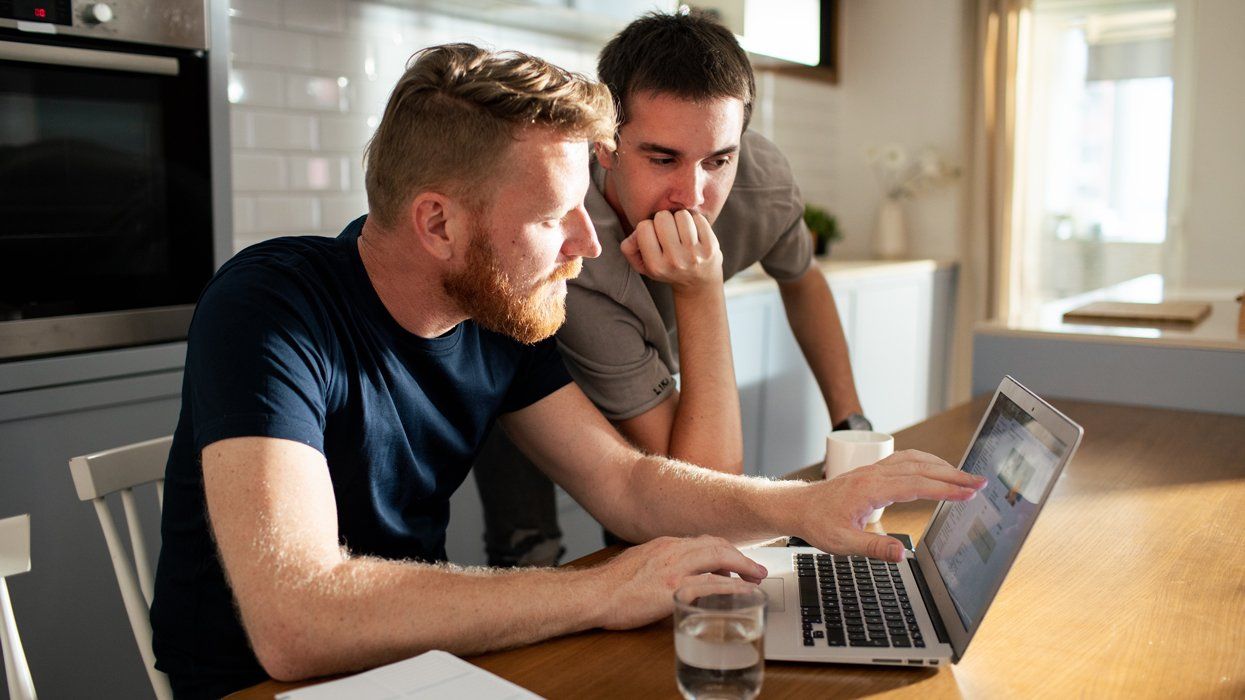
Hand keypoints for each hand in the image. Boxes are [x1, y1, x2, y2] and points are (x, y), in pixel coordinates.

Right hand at [593, 535, 766, 629]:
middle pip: (717, 545)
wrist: (594, 594)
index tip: (734, 560)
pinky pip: (713, 585)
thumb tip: (669, 576)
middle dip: (740, 556)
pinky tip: (745, 592)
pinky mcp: (675, 589)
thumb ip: (657, 565)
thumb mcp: (637, 563)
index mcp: (664, 545)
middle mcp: (673, 550)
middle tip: (756, 569)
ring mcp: (675, 569)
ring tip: (756, 578)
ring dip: (743, 568)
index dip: (723, 550)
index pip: (702, 541)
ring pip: (719, 558)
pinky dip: (734, 587)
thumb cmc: (609, 585)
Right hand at [619, 210, 722, 292]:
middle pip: (662, 217)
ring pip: (681, 215)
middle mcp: (675, 261)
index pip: (644, 227)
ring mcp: (695, 254)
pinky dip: (695, 221)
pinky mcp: (711, 247)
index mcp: (656, 266)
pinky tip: (694, 233)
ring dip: (680, 219)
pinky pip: (698, 218)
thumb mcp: (643, 265)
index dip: (648, 227)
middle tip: (669, 232)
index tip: (654, 236)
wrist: (699, 283)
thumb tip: (636, 232)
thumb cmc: (667, 268)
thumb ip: (629, 248)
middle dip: (664, 220)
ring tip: (681, 231)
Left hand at [800, 450, 986, 561]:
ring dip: (942, 466)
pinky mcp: (873, 471)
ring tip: (966, 477)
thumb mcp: (842, 543)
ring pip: (914, 460)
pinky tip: (937, 469)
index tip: (968, 494)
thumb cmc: (818, 524)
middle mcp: (874, 474)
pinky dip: (926, 462)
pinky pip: (905, 460)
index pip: (916, 486)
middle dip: (953, 475)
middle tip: (980, 483)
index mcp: (870, 489)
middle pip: (921, 469)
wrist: (799, 507)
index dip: (945, 490)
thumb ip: (873, 548)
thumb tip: (903, 554)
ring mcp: (874, 470)